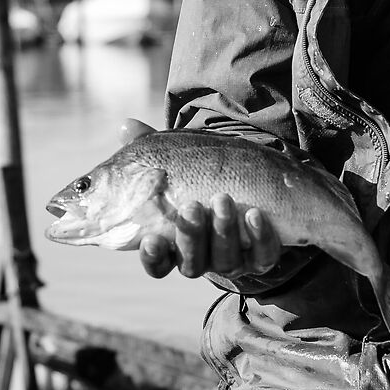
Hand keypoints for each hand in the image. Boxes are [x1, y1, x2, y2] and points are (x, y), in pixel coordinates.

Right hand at [118, 120, 285, 281]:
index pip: (158, 263)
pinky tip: (255, 214)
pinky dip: (259, 237)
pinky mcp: (263, 257)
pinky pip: (263, 256)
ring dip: (223, 231)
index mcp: (175, 245)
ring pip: (225, 260)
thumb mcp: (176, 165)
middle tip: (192, 206)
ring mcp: (234, 260)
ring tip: (223, 198)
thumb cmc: (201, 180)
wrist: (252, 189)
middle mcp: (202, 258)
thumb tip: (127, 126)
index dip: (153, 256)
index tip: (151, 239)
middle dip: (191, 236)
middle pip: (192, 263)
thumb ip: (149, 151)